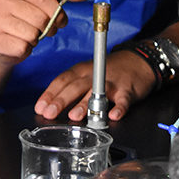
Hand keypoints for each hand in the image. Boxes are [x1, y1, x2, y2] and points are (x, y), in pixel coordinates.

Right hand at [0, 0, 88, 65]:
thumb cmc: (23, 13)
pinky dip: (26, 48)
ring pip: (32, 33)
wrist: (0, 37)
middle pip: (40, 17)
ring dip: (36, 37)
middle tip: (46, 28)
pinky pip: (22, 47)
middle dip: (49, 26)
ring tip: (30, 33)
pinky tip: (20, 41)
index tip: (61, 19)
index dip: (57, 11)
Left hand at [34, 50, 156, 121]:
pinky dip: (119, 108)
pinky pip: (123, 100)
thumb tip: (52, 106)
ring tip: (75, 116)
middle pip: (75, 87)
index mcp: (82, 71)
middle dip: (61, 100)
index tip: (40, 107)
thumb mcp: (87, 74)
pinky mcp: (127, 91)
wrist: (138, 62)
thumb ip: (72, 89)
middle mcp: (94, 75)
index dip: (50, 94)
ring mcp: (111, 83)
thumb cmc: (109, 71)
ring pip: (96, 93)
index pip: (62, 81)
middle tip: (50, 113)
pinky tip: (113, 115)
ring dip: (85, 104)